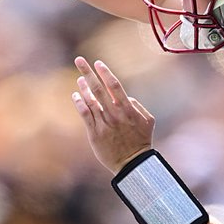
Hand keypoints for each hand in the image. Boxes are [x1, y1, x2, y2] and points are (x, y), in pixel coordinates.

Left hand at [71, 56, 154, 173]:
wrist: (132, 164)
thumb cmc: (141, 141)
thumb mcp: (148, 121)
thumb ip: (138, 106)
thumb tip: (127, 97)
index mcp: (128, 110)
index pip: (114, 86)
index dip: (105, 73)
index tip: (98, 63)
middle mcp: (114, 115)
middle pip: (98, 89)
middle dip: (88, 72)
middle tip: (79, 60)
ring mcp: (104, 124)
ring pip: (90, 101)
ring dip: (83, 87)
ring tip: (79, 79)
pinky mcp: (95, 134)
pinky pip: (85, 115)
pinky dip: (79, 103)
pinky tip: (75, 95)